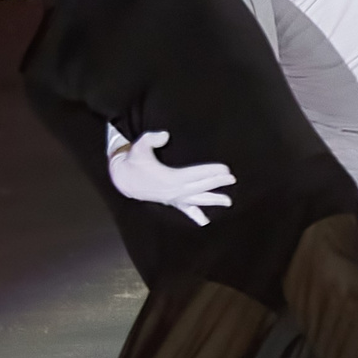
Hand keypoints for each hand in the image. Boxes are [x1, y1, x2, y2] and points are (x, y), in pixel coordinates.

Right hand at [106, 130, 235, 225]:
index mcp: (170, 178)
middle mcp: (174, 190)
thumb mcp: (139, 146)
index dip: (211, 171)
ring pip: (197, 200)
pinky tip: (205, 222)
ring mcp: (173, 198)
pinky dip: (196, 215)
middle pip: (201, 187)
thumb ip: (151, 138)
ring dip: (213, 200)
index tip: (225, 169)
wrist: (124, 179)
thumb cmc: (134, 160)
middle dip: (218, 183)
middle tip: (233, 179)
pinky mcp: (171, 201)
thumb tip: (165, 135)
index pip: (196, 174)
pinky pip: (186, 210)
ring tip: (229, 202)